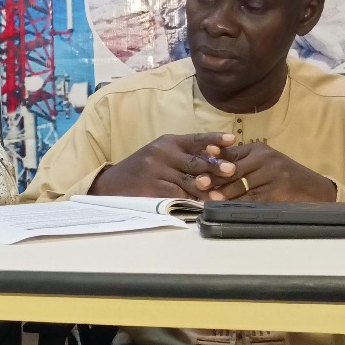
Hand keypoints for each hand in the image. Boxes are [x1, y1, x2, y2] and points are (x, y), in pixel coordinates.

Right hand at [89, 133, 236, 198]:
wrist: (112, 184)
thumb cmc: (143, 170)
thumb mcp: (161, 155)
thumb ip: (184, 156)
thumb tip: (217, 159)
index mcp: (167, 142)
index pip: (194, 139)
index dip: (214, 139)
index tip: (232, 139)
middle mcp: (161, 153)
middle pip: (194, 161)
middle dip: (215, 166)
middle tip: (231, 170)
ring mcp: (154, 171)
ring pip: (187, 181)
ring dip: (205, 189)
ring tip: (221, 195)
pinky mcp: (150, 188)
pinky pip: (175, 195)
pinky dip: (190, 201)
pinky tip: (201, 205)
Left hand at [203, 142, 336, 202]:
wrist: (315, 189)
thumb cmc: (285, 177)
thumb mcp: (264, 163)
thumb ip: (241, 162)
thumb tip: (211, 163)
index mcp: (259, 150)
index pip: (230, 155)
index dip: (213, 162)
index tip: (198, 168)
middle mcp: (265, 159)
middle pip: (231, 170)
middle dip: (214, 179)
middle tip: (198, 185)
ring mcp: (271, 176)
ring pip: (239, 186)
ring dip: (222, 194)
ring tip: (208, 199)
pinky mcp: (276, 192)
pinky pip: (251, 200)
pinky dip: (237, 205)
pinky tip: (226, 209)